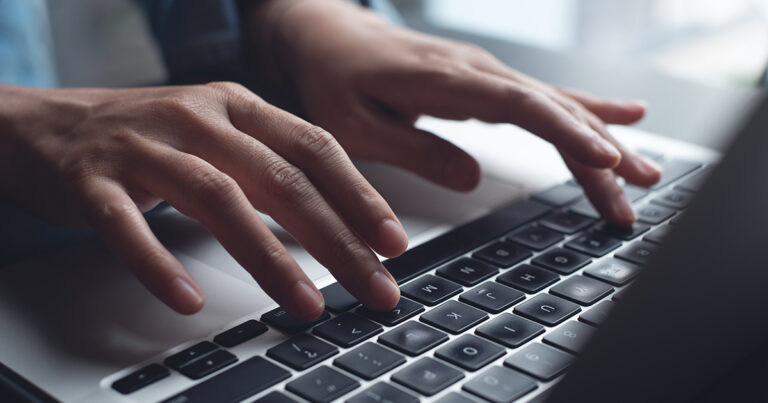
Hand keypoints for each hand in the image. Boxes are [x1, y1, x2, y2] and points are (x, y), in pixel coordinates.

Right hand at [0, 83, 405, 318]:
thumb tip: (339, 222)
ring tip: (306, 304)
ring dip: (268, 257)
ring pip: (218, 199)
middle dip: (335, 239)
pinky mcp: (93, 181)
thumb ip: (271, 167)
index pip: (314, 148)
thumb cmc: (149, 136)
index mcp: (237, 105)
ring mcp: (144, 146)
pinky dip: (160, 264)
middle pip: (281, 179)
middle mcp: (198, 117)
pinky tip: (188, 299)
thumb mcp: (219, 134)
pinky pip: (128, 226)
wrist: (47, 125)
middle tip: (374, 286)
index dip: (358, 195)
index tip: (392, 242)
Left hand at [255, 0, 661, 225]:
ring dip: (601, 138)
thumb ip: (413, 151)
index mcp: (444, 81)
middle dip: (599, 151)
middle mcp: (475, 71)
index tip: (605, 161)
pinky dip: (584, 111)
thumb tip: (472, 176)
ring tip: (644, 171)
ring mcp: (485, 74)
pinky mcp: (485, 82)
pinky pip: (543, 99)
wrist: (328, 39)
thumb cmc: (334, 80)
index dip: (566, 132)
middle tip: (639, 190)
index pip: (519, 106)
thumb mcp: (355, 126)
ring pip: (556, 106)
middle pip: (551, 110)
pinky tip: (622, 118)